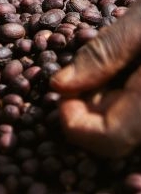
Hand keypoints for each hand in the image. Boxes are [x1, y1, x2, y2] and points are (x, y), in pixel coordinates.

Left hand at [51, 0, 140, 156]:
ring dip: (108, 102)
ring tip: (111, 64)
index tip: (61, 90)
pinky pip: (140, 112)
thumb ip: (104, 54)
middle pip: (119, 135)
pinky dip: (127, 96)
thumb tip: (59, 85)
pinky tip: (128, 70)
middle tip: (84, 72)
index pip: (109, 139)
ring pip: (131, 126)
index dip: (75, 121)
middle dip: (89, 108)